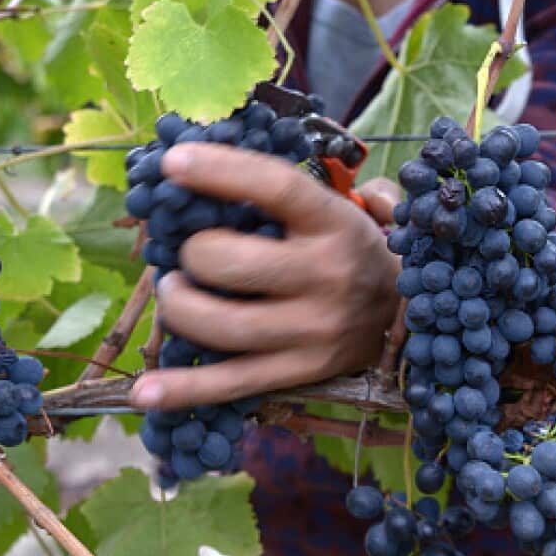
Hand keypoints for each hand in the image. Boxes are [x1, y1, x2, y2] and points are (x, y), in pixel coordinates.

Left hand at [129, 143, 401, 411]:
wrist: (412, 320)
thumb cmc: (355, 250)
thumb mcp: (351, 207)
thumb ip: (306, 180)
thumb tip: (255, 164)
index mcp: (335, 224)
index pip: (275, 187)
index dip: (220, 171)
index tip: (173, 163)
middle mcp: (326, 278)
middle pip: (228, 263)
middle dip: (190, 254)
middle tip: (187, 253)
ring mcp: (311, 332)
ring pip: (218, 325)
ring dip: (178, 306)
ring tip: (177, 292)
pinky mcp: (298, 374)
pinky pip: (231, 385)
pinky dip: (183, 390)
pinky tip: (143, 392)